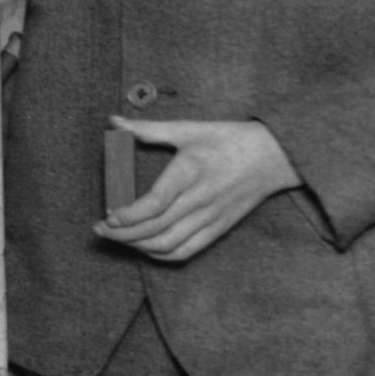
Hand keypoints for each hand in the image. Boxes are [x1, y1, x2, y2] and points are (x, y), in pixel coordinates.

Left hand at [95, 116, 299, 261]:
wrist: (274, 157)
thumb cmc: (228, 139)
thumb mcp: (188, 129)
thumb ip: (148, 129)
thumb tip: (114, 121)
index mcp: (190, 173)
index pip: (154, 204)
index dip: (128, 215)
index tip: (108, 216)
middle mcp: (200, 200)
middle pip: (157, 228)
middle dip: (123, 234)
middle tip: (100, 230)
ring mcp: (212, 218)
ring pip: (170, 244)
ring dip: (139, 247)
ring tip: (118, 239)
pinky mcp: (220, 229)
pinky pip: (188, 251)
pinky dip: (162, 254)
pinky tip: (145, 246)